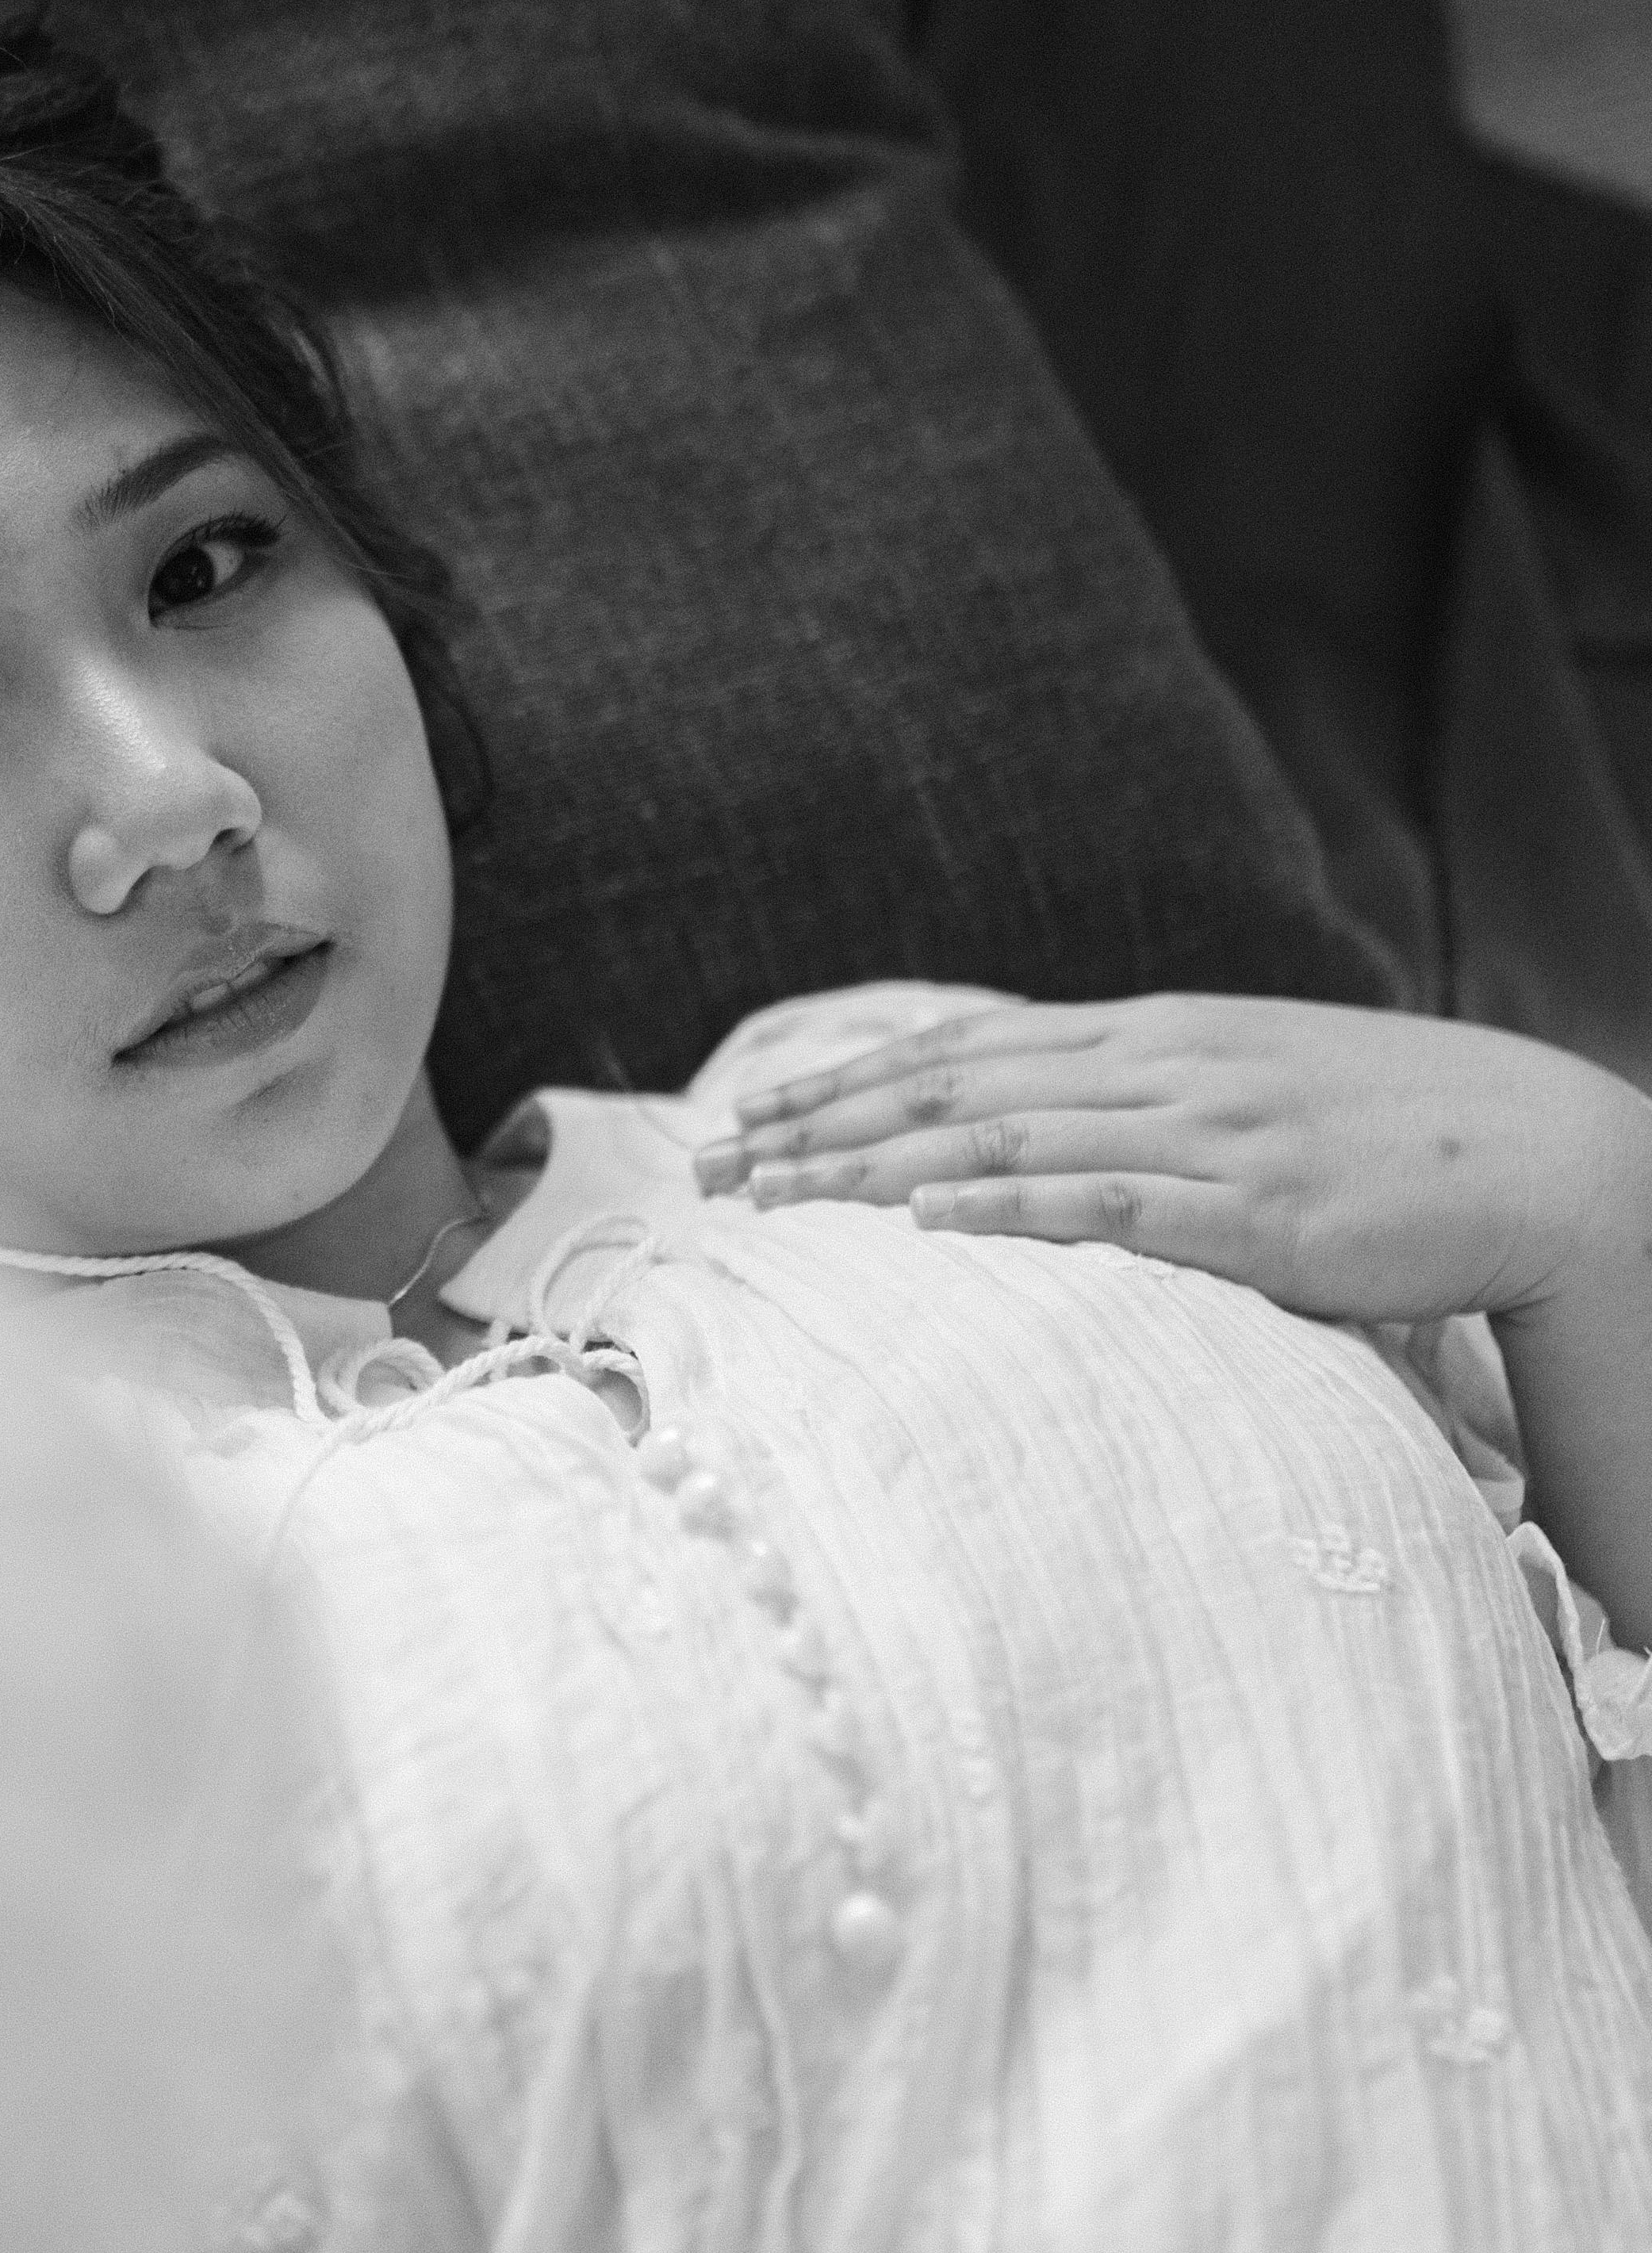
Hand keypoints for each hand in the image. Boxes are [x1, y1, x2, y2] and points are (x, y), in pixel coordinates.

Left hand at [687, 992, 1651, 1328]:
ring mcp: (1210, 1135)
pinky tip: (928, 1217)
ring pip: (1005, 1143)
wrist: (1540, 1153)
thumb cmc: (1386, 1133)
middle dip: (820, 1127)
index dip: (842, 1080)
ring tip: (774, 1197)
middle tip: (713, 1169)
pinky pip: (1112, 1204)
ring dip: (876, 1170)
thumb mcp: (1243, 1091)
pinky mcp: (1258, 1214)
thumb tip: (1033, 1140)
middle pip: (953, 1091)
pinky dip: (1011, 1208)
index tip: (744, 1116)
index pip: (959, 1050)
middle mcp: (1162, 1067)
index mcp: (1152, 1034)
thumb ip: (1140, 1103)